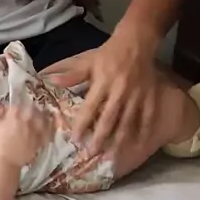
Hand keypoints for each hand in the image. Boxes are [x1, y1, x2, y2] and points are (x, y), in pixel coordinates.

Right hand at [0, 105, 53, 168]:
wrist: (5, 161)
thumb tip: (1, 105)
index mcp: (15, 113)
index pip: (19, 103)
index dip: (18, 105)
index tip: (16, 109)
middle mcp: (28, 119)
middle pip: (33, 108)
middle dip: (31, 108)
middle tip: (29, 111)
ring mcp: (36, 129)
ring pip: (43, 118)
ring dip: (42, 116)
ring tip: (40, 117)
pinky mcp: (41, 139)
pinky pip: (49, 131)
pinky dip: (49, 128)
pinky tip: (48, 127)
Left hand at [41, 28, 157, 156]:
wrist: (136, 43)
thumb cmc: (108, 54)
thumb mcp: (88, 61)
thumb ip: (72, 74)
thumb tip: (51, 81)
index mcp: (102, 82)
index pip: (90, 107)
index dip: (83, 123)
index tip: (76, 139)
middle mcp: (119, 91)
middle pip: (109, 119)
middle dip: (100, 138)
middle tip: (92, 154)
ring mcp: (135, 96)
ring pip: (127, 122)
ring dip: (119, 140)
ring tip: (112, 156)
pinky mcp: (148, 96)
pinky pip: (146, 117)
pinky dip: (142, 132)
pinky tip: (137, 145)